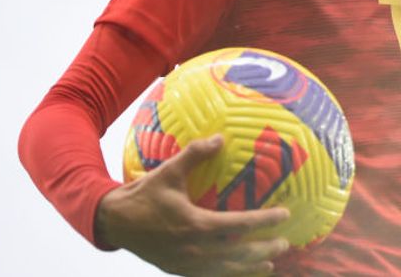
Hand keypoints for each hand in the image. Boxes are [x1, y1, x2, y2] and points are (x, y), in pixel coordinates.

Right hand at [95, 135, 291, 276]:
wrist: (114, 222)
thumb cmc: (144, 195)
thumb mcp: (169, 172)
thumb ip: (195, 155)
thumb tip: (219, 138)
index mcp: (195, 224)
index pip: (238, 224)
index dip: (264, 220)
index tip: (284, 215)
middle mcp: (193, 248)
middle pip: (237, 253)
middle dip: (263, 248)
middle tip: (286, 242)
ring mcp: (185, 263)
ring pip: (225, 269)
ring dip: (250, 267)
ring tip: (271, 264)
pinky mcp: (178, 269)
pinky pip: (208, 275)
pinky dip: (227, 274)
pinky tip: (239, 272)